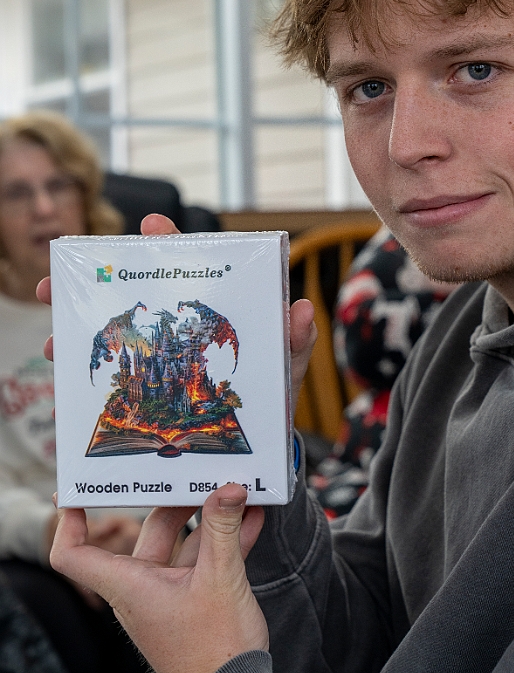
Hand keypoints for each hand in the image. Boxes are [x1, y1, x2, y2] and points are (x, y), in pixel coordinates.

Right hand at [39, 214, 317, 406]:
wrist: (261, 447)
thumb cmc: (275, 395)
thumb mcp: (287, 368)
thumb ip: (297, 341)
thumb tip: (303, 309)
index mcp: (215, 312)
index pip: (189, 268)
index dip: (169, 243)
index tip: (150, 225)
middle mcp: (181, 328)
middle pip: (135, 297)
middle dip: (96, 286)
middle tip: (59, 280)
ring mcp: (161, 357)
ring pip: (113, 335)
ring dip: (78, 334)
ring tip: (52, 342)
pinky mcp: (148, 392)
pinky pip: (111, 376)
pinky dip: (84, 375)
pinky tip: (62, 377)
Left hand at [51, 484, 267, 672]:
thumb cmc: (213, 650)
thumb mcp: (221, 579)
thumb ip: (222, 530)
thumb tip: (228, 489)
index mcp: (129, 586)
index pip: (74, 555)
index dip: (69, 522)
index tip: (76, 490)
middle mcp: (142, 588)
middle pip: (148, 532)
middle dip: (174, 501)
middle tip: (196, 473)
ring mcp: (169, 594)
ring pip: (182, 543)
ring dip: (210, 519)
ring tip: (235, 490)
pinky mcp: (195, 599)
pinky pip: (205, 559)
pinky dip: (225, 539)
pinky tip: (251, 519)